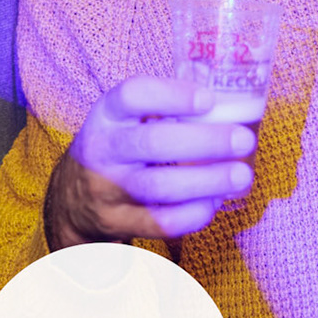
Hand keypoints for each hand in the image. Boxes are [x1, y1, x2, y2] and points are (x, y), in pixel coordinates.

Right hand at [45, 77, 255, 247]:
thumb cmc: (119, 147)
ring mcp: (107, 188)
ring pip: (160, 186)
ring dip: (208, 181)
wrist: (73, 195)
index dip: (172, 95)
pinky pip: (162, 222)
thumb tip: (228, 107)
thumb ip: (165, 110)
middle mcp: (102, 148)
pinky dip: (195, 213)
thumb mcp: (126, 120)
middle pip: (153, 143)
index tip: (209, 99)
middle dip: (206, 142)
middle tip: (244, 140)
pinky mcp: (118, 221)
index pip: (132, 95)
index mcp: (107, 114)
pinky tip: (216, 201)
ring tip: (242, 175)